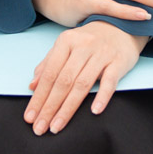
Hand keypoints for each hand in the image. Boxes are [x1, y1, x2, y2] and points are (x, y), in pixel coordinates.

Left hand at [24, 22, 146, 133]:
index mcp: (66, 41)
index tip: (30, 116)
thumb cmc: (90, 40)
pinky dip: (102, 96)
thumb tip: (32, 86)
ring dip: (68, 108)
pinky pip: (110, 81)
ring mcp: (102, 54)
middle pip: (63, 82)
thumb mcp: (67, 46)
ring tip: (57, 126)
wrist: (122, 26)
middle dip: (49, 107)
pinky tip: (94, 111)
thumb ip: (49, 64)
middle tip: (40, 128)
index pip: (49, 74)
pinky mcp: (119, 62)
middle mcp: (83, 46)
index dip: (38, 97)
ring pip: (82, 84)